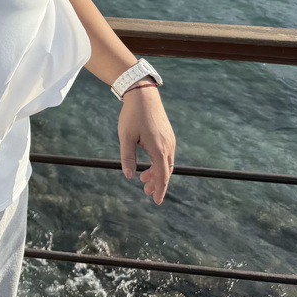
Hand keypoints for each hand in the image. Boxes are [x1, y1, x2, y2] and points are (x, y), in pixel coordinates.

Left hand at [118, 87, 174, 204]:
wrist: (143, 94)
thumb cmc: (132, 116)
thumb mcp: (126, 137)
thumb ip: (128, 157)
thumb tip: (129, 176)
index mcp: (159, 149)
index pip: (162, 176)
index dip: (160, 190)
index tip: (157, 202)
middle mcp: (168, 146)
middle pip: (166, 171)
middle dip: (157, 183)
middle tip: (146, 192)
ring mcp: (170, 140)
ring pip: (166, 163)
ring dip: (157, 173)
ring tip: (144, 180)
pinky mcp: (168, 135)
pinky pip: (166, 154)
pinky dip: (159, 163)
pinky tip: (149, 164)